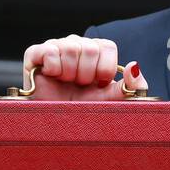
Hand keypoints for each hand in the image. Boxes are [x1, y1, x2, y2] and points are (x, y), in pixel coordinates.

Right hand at [19, 35, 148, 100]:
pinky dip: (53, 69)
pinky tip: (52, 77)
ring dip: (70, 73)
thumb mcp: (112, 100)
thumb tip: (134, 66)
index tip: (98, 84)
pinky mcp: (35, 53)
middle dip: (87, 75)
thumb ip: (130, 86)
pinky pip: (49, 51)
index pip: (107, 46)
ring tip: (66, 83)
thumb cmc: (83, 109)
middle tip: (79, 86)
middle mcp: (77, 44)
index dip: (104, 69)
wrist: (56, 124)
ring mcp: (56, 46)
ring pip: (71, 48)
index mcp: (96, 51)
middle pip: (90, 48)